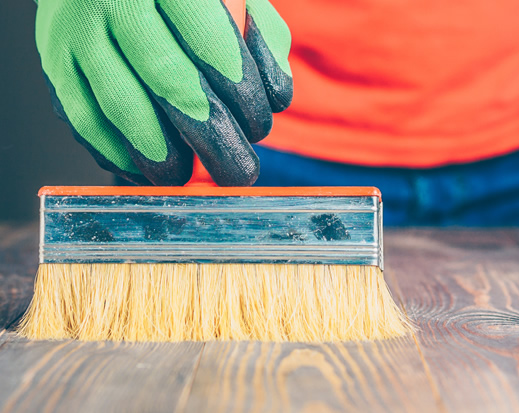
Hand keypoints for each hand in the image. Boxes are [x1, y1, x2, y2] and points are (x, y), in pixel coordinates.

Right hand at [37, 0, 292, 185]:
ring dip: (162, 157)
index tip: (260, 127)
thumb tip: (275, 96)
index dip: (242, 95)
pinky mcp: (53, 65)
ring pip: (121, 109)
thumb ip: (261, 36)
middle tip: (238, 172)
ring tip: (187, 176)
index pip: (212, 43)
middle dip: (211, 139)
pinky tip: (146, 168)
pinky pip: (84, 122)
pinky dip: (119, 155)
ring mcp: (75, 33)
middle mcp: (116, 1)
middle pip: (169, 82)